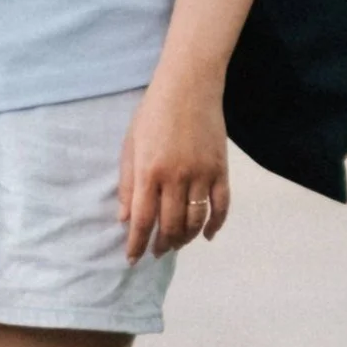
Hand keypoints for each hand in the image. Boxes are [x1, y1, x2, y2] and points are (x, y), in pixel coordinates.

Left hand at [117, 71, 230, 263]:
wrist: (189, 86)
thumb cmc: (153, 113)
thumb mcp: (130, 144)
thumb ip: (128, 183)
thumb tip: (125, 219)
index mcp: (149, 171)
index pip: (142, 220)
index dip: (137, 244)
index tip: (133, 260)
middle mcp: (175, 177)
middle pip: (170, 225)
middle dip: (162, 245)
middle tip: (157, 252)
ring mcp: (201, 174)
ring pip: (196, 220)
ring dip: (186, 238)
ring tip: (177, 244)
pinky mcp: (221, 170)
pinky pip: (222, 206)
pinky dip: (216, 225)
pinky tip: (208, 236)